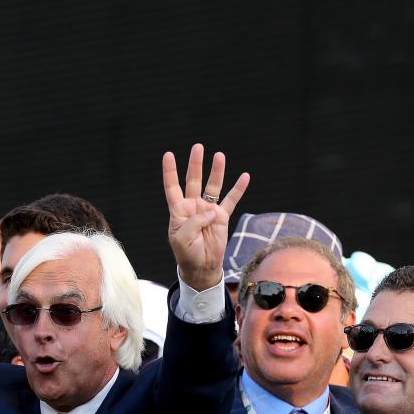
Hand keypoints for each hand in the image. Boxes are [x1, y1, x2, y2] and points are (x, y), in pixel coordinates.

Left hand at [162, 143, 249, 289]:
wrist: (202, 266)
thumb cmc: (187, 254)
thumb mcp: (183, 240)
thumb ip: (193, 223)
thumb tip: (211, 211)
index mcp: (178, 211)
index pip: (172, 187)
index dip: (170, 172)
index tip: (168, 155)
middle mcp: (193, 207)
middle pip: (193, 181)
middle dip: (195, 164)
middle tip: (198, 147)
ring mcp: (208, 210)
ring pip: (212, 186)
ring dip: (216, 171)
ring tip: (219, 155)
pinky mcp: (222, 217)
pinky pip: (231, 200)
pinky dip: (238, 189)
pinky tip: (244, 176)